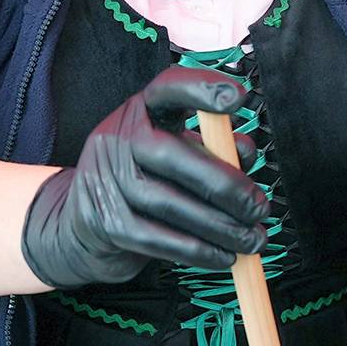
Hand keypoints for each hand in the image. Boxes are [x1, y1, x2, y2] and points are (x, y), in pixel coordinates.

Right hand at [20, 67, 269, 290]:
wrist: (87, 224)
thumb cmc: (149, 178)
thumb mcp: (179, 150)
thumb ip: (214, 146)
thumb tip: (246, 153)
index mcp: (140, 112)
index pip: (167, 88)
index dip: (200, 88)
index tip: (239, 97)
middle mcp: (116, 139)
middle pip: (170, 154)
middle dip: (225, 185)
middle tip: (260, 208)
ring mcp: (105, 181)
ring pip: (168, 204)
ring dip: (220, 227)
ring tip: (253, 240)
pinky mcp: (106, 223)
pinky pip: (157, 239)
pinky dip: (198, 251)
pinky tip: (225, 257)